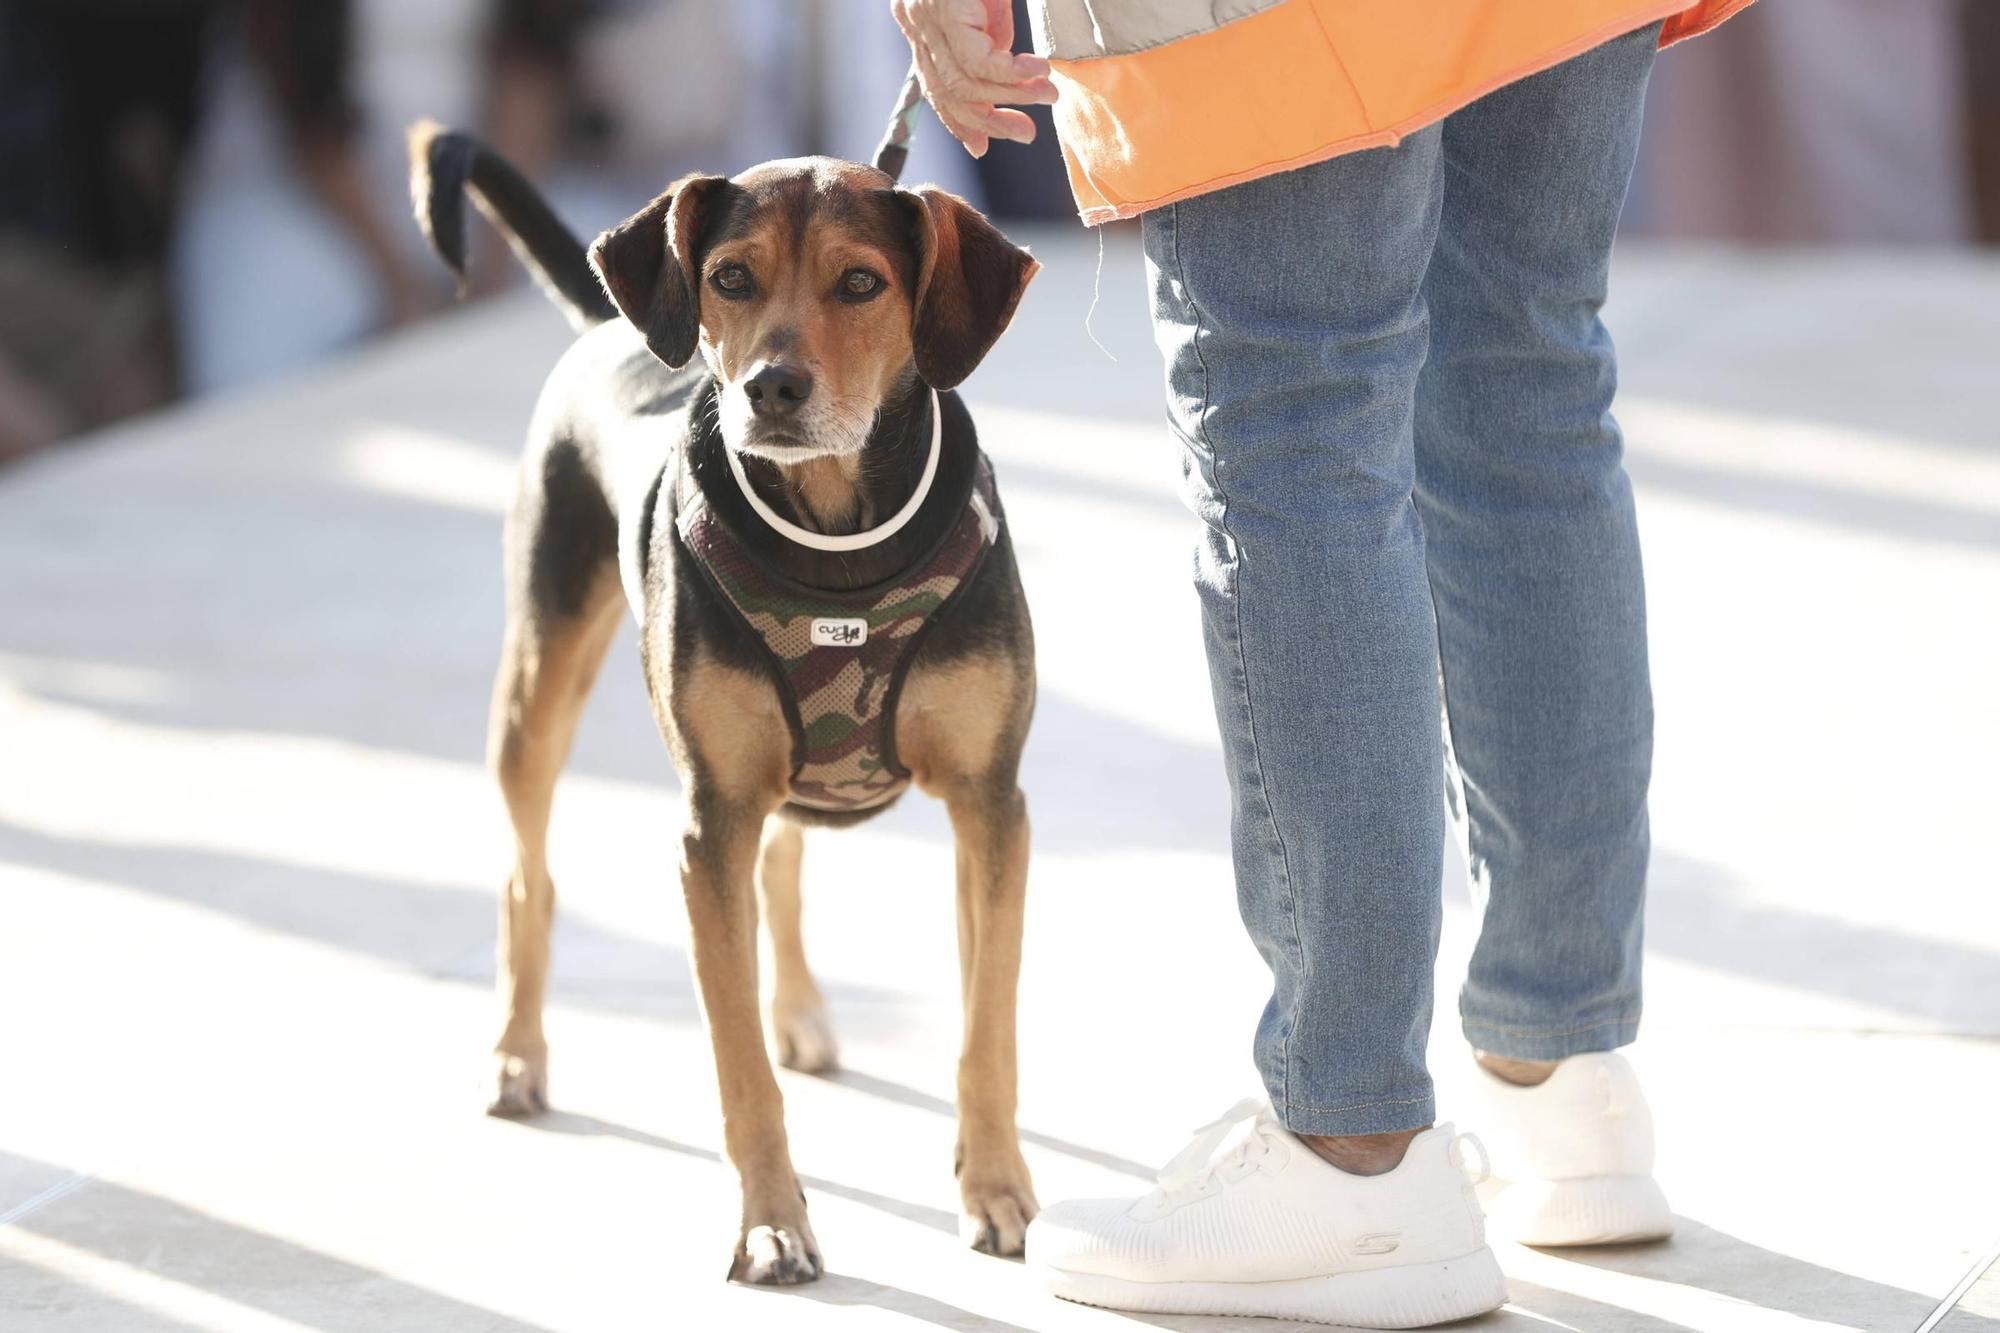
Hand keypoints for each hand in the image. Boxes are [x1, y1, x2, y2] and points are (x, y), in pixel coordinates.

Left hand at [891, 0, 1056, 157]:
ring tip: (1048, 95)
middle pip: (948, 93)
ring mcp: (925, 18)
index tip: (982, 147)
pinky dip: (1011, 75)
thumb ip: (992, 36)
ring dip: (1013, 96)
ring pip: (965, 81)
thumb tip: (1004, 74)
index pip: (935, 87)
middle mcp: (915, 22)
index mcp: (920, 23)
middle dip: (990, 121)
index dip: (959, 123)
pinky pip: (978, 62)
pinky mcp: (944, 11)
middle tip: (1027, 133)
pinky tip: (1038, 73)